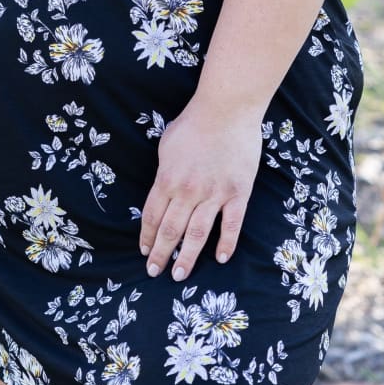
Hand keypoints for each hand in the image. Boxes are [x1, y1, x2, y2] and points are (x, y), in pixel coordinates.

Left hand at [139, 101, 263, 281]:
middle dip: (162, 254)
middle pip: (171, 230)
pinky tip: (220, 258)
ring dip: (187, 257)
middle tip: (156, 272)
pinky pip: (231, 225)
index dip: (148, 237)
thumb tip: (162, 191)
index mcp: (167, 180)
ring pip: (198, 234)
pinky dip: (226, 244)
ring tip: (180, 275)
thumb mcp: (166, 147)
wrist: (227, 110)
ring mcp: (214, 194)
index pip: (152, 217)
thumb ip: (164, 173)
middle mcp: (188, 192)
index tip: (145, 252)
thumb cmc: (194, 123)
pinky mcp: (238, 193)